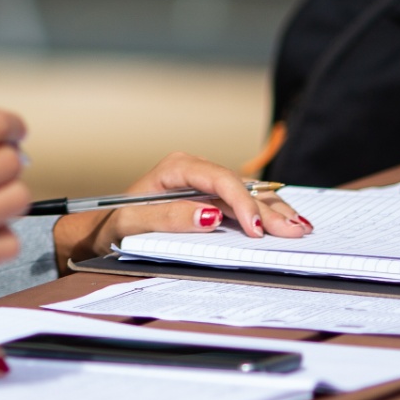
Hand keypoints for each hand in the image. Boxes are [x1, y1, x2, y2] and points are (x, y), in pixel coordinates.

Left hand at [52, 152, 311, 267]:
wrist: (99, 230)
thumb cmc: (112, 225)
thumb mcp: (133, 223)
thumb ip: (170, 218)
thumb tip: (210, 215)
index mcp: (176, 168)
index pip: (220, 181)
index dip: (242, 204)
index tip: (257, 231)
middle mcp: (194, 171)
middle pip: (240, 187)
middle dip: (268, 210)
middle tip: (294, 231)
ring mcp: (204, 185)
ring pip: (247, 194)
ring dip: (274, 210)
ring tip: (300, 227)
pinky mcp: (210, 200)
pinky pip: (243, 204)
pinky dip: (265, 214)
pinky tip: (287, 221)